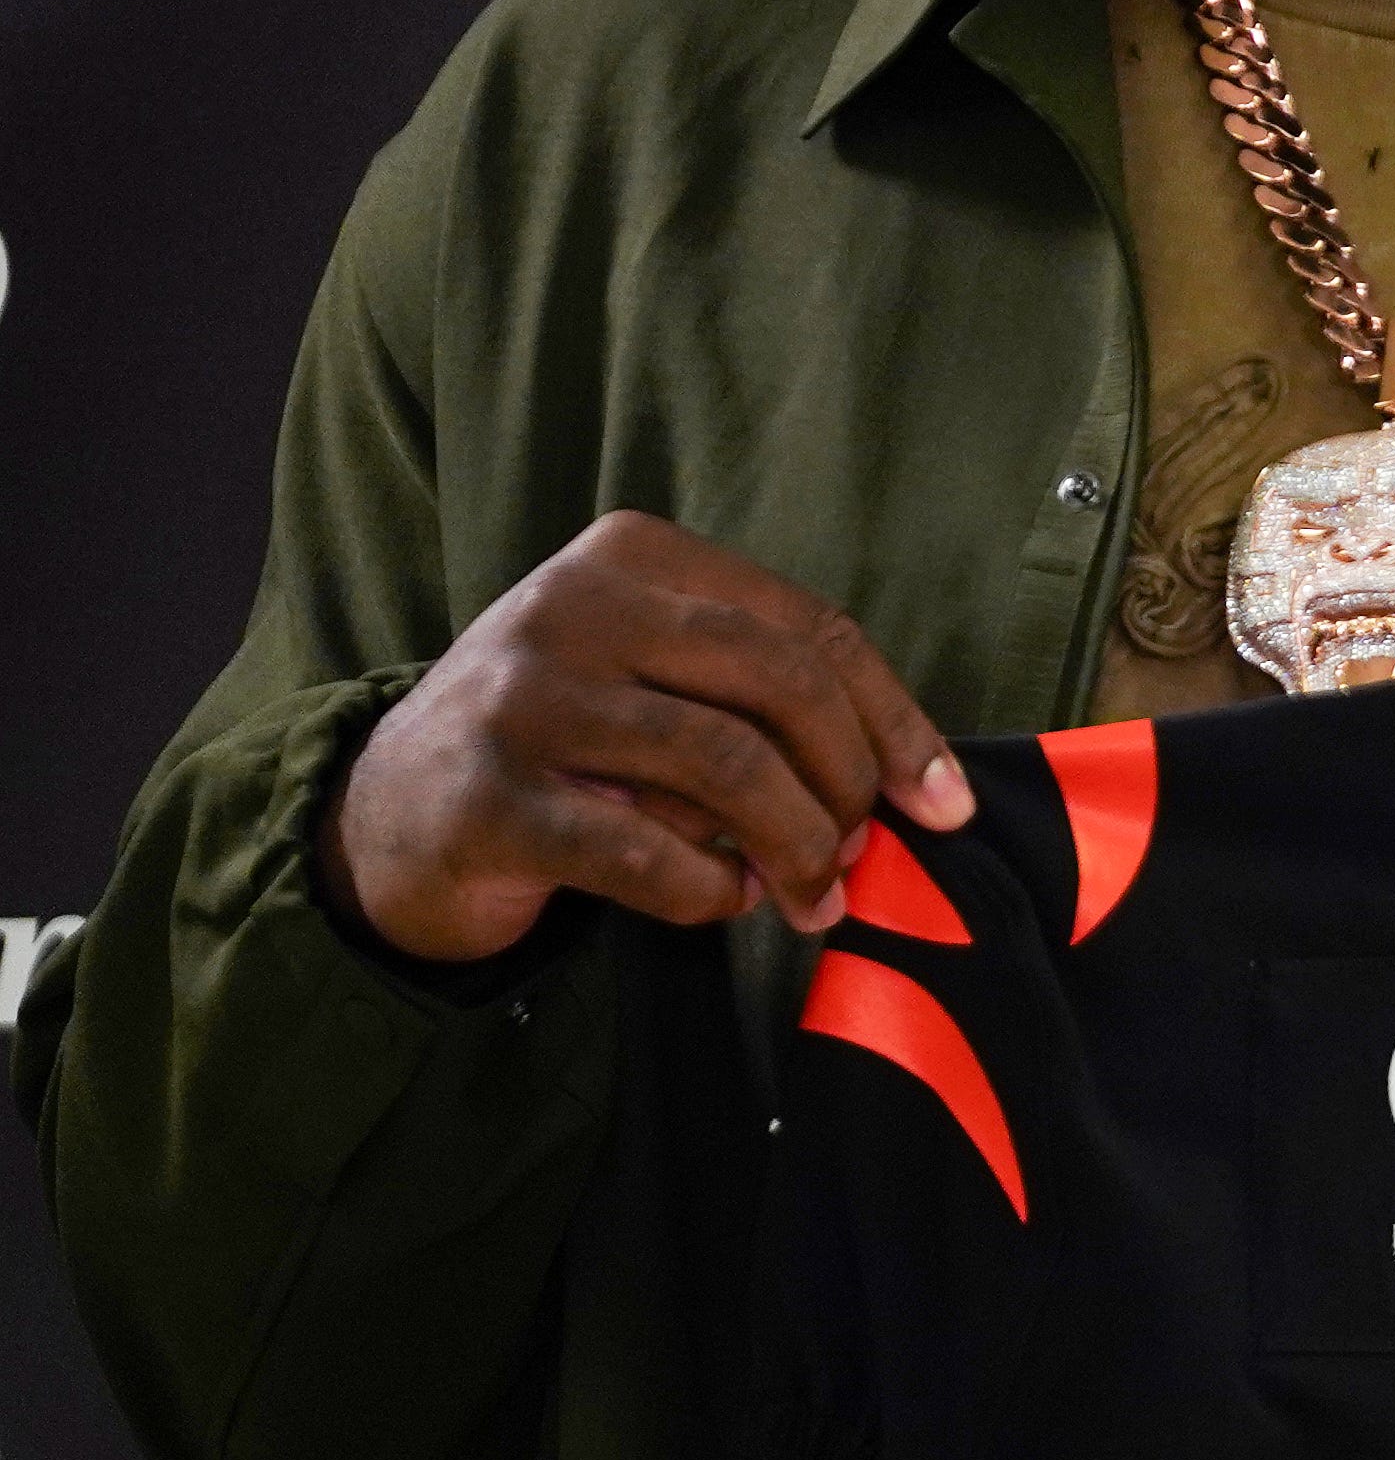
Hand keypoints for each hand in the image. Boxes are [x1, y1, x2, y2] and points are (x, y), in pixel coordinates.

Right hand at [324, 514, 970, 966]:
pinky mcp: (488, 797)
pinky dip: (709, 891)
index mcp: (635, 556)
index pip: (811, 630)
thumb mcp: (659, 685)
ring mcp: (523, 696)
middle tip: (858, 856)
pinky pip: (648, 851)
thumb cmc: (564, 745)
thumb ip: (766, 706)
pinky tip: (720, 903)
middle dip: (847, 786)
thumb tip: (916, 792)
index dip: (896, 723)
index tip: (943, 804)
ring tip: (808, 893)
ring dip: (793, 846)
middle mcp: (574, 606)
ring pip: (726, 765)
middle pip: (782, 686)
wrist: (387, 813)